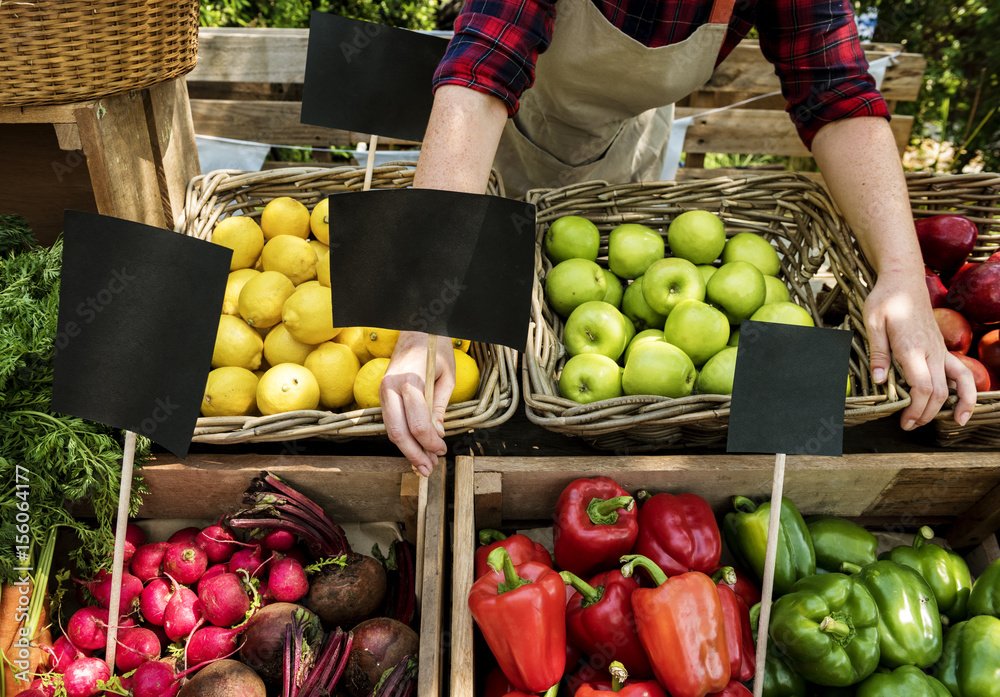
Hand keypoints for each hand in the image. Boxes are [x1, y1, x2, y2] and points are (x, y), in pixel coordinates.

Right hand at [379, 331, 455, 474]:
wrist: (416, 328)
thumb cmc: (435, 349)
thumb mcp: (446, 377)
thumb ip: (440, 407)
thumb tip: (437, 434)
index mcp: (410, 381)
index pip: (418, 423)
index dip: (430, 442)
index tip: (442, 449)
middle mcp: (391, 387)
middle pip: (399, 431)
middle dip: (414, 454)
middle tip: (429, 468)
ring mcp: (383, 390)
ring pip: (391, 429)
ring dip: (407, 449)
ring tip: (423, 464)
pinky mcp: (381, 394)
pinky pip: (390, 421)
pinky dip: (402, 437)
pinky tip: (414, 448)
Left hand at [863, 273, 976, 429]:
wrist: (904, 280)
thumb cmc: (885, 299)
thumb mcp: (872, 323)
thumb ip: (878, 354)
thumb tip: (880, 381)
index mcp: (912, 346)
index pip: (923, 386)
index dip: (916, 408)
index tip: (904, 421)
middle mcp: (931, 351)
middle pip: (939, 391)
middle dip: (926, 413)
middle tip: (908, 426)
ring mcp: (940, 350)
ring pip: (957, 383)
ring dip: (956, 405)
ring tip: (953, 422)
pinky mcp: (943, 349)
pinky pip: (962, 372)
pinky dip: (968, 390)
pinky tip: (963, 404)